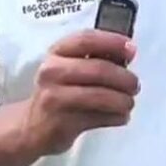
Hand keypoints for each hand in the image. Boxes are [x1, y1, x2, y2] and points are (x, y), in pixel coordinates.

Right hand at [20, 30, 138, 155]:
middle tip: (135, 85)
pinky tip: (121, 116)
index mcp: (57, 52)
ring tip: (129, 103)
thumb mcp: (69, 66)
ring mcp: (55, 97)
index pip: (86, 39)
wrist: (31, 125)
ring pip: (100, 96)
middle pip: (98, 69)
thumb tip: (128, 53)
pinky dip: (116, 117)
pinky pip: (99, 118)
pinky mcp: (61, 122)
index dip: (112, 42)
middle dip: (124, 78)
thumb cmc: (58, 91)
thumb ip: (94, 58)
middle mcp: (52, 71)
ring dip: (123, 100)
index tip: (131, 49)